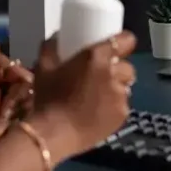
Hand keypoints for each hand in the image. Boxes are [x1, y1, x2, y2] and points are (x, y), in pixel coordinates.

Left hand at [0, 35, 35, 144]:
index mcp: (6, 71)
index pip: (21, 71)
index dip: (12, 80)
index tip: (0, 86)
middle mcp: (16, 82)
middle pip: (29, 85)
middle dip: (15, 96)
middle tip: (1, 105)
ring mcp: (21, 97)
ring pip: (32, 98)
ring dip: (18, 107)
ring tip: (5, 114)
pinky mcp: (25, 112)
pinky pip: (33, 110)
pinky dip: (23, 115)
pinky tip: (13, 120)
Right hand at [27, 31, 136, 161]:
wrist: (54, 133)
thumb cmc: (47, 97)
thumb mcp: (43, 66)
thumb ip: (52, 47)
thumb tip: (58, 37)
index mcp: (96, 57)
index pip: (127, 40)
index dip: (123, 42)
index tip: (115, 46)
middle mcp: (113, 74)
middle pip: (127, 66)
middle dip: (117, 69)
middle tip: (99, 76)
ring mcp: (120, 96)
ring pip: (125, 87)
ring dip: (115, 88)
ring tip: (98, 97)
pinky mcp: (122, 115)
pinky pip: (122, 105)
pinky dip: (113, 107)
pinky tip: (97, 113)